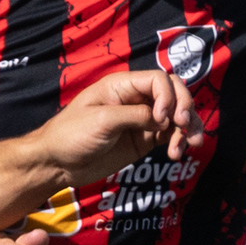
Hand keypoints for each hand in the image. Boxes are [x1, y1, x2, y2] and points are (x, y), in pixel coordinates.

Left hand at [35, 72, 206, 186]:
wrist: (57, 164)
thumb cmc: (70, 135)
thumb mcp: (102, 121)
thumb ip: (135, 116)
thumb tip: (164, 119)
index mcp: (122, 85)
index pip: (159, 80)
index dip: (168, 96)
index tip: (162, 119)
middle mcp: (135, 99)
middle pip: (174, 93)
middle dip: (184, 107)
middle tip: (183, 128)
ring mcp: (142, 119)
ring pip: (176, 115)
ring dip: (188, 127)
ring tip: (188, 145)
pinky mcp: (144, 140)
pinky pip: (170, 135)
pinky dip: (179, 141)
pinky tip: (177, 153)